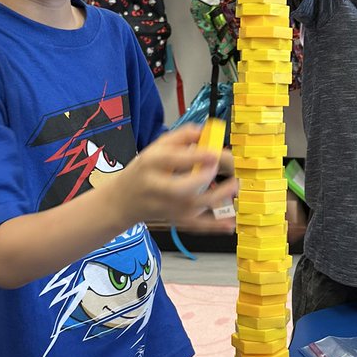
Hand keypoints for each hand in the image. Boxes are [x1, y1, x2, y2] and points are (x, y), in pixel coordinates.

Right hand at [116, 125, 236, 231]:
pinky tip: (229, 223)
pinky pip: (195, 226)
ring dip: (215, 199)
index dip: (195, 157)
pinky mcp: (174, 220)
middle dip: (201, 180)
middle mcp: (157, 187)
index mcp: (151, 163)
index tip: (214, 152)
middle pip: (179, 188)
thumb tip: (205, 131)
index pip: (172, 159)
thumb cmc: (144, 171)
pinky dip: (213, 226)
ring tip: (234, 186)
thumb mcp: (155, 147)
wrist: (123, 200)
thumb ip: (181, 136)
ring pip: (190, 208)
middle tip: (217, 169)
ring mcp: (166, 207)